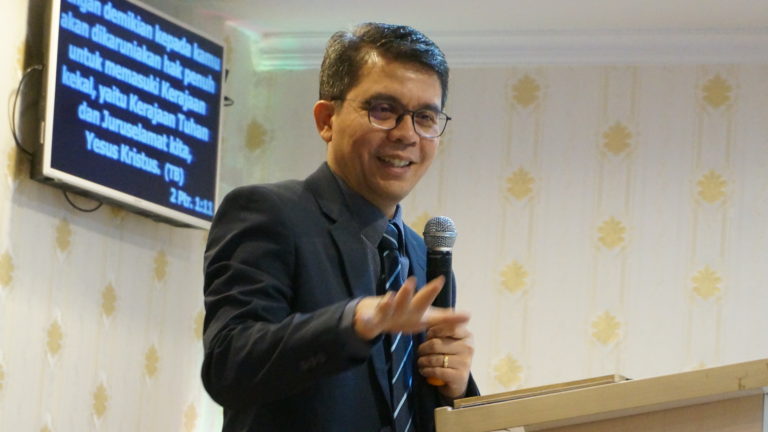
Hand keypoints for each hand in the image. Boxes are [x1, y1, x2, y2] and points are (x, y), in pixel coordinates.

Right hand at [353, 276, 469, 340]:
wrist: (374, 317)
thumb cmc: (404, 316)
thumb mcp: (426, 318)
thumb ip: (446, 317)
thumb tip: (469, 315)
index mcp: (417, 308)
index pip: (428, 299)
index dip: (433, 290)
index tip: (442, 279)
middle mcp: (404, 306)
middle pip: (417, 300)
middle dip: (426, 293)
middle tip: (436, 283)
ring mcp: (388, 311)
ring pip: (393, 305)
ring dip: (398, 297)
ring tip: (397, 292)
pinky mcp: (373, 320)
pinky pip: (371, 319)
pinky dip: (370, 316)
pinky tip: (368, 313)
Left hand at [417, 322, 473, 399]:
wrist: (457, 381)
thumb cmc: (450, 355)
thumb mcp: (448, 339)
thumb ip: (442, 327)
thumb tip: (430, 319)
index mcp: (467, 335)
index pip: (448, 327)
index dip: (433, 331)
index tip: (428, 336)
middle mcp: (468, 347)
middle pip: (436, 343)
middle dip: (423, 348)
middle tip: (420, 351)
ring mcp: (465, 362)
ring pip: (433, 359)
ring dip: (422, 361)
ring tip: (420, 362)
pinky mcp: (459, 376)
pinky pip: (436, 371)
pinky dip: (426, 371)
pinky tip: (424, 370)